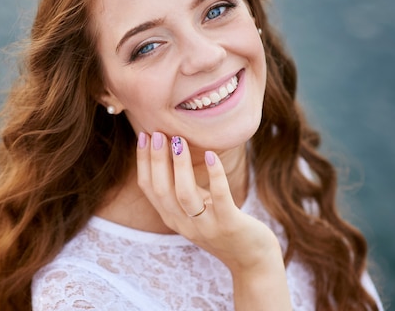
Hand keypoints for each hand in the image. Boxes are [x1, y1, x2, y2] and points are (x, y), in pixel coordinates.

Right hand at [136, 132, 291, 309]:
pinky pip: (220, 197)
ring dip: (179, 166)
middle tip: (156, 133)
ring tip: (179, 140)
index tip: (143, 136)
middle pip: (162, 190)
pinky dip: (215, 175)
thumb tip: (173, 149)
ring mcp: (207, 226)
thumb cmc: (223, 225)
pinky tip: (211, 155)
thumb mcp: (197, 208)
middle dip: (156, 160)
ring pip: (185, 194)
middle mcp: (184, 224)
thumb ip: (183, 187)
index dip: (143, 162)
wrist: (252, 260)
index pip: (149, 188)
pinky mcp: (230, 224)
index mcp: (172, 217)